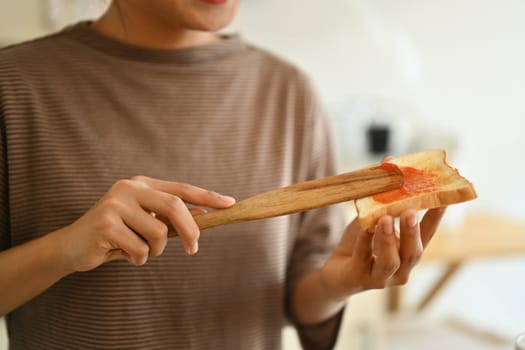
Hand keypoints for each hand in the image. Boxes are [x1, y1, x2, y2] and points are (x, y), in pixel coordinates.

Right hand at [54, 176, 234, 271]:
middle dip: (190, 231)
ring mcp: (115, 204)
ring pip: (158, 233)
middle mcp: (130, 188)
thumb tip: (204, 216)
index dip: (207, 197)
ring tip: (137, 249)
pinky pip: (140, 249)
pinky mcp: (105, 224)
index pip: (182, 189)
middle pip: (175, 206)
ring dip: (154, 251)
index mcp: (142, 184)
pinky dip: (137, 259)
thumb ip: (170, 218)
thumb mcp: (145, 222)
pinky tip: (122, 254)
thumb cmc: (116, 234)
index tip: (230, 203)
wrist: (73, 245)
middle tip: (193, 250)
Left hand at [320, 207, 445, 297]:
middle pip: (412, 254)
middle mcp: (400, 270)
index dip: (435, 220)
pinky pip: (362, 258)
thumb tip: (390, 173)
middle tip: (410, 211)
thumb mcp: (372, 221)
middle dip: (412, 232)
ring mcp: (380, 278)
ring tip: (386, 219)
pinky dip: (365, 241)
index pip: (427, 237)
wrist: (335, 271)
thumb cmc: (359, 244)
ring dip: (388, 239)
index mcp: (408, 254)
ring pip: (390, 262)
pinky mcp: (358, 278)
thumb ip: (383, 205)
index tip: (443, 201)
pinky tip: (365, 227)